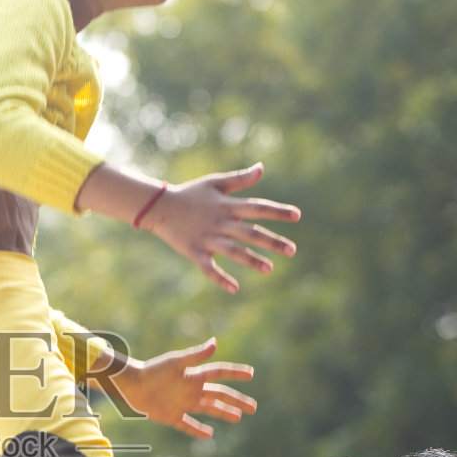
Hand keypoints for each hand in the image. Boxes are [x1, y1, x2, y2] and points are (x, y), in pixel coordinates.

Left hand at [93, 338, 255, 439]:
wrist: (131, 385)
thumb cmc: (153, 371)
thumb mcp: (176, 362)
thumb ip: (196, 355)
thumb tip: (215, 343)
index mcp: (194, 375)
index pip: (219, 372)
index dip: (235, 372)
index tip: (251, 373)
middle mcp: (191, 389)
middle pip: (219, 394)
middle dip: (237, 400)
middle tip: (254, 407)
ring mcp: (183, 403)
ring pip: (209, 409)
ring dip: (224, 413)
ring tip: (238, 418)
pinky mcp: (172, 416)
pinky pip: (188, 425)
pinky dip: (198, 430)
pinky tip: (209, 435)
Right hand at [142, 164, 299, 293]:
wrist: (159, 207)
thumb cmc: (190, 193)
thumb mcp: (215, 182)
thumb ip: (240, 179)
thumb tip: (261, 168)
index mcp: (227, 206)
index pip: (257, 207)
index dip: (277, 211)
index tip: (297, 215)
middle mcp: (220, 223)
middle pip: (250, 233)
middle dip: (272, 242)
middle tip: (292, 251)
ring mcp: (207, 239)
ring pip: (233, 251)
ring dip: (252, 260)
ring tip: (270, 269)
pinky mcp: (195, 252)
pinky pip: (208, 268)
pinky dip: (220, 278)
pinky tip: (235, 288)